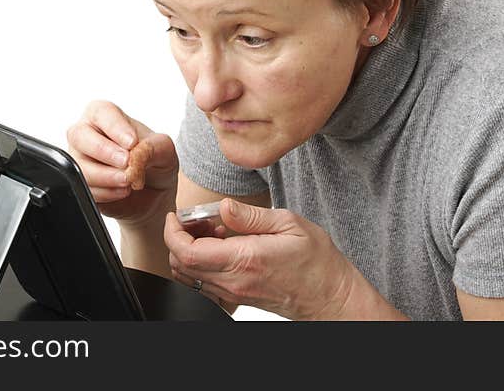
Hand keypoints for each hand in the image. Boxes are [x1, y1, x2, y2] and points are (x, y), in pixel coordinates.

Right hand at [66, 100, 177, 227]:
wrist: (153, 193)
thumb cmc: (155, 161)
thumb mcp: (164, 149)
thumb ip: (152, 147)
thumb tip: (134, 155)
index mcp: (105, 116)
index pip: (101, 112)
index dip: (115, 127)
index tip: (132, 142)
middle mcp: (87, 135)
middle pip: (79, 135)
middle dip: (104, 151)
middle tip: (126, 163)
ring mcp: (80, 160)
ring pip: (80, 166)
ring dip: (107, 176)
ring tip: (129, 181)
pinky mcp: (80, 185)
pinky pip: (84, 189)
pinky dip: (106, 193)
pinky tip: (122, 191)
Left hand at [164, 198, 360, 319]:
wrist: (330, 296)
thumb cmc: (316, 261)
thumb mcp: (289, 224)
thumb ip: (251, 216)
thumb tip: (224, 206)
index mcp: (244, 259)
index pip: (188, 252)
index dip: (173, 232)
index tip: (176, 216)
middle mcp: (234, 280)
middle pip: (182, 265)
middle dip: (177, 238)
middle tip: (193, 218)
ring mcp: (234, 292)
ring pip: (189, 276)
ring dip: (188, 251)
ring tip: (209, 229)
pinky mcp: (237, 297)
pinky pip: (204, 283)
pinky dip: (200, 263)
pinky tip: (220, 245)